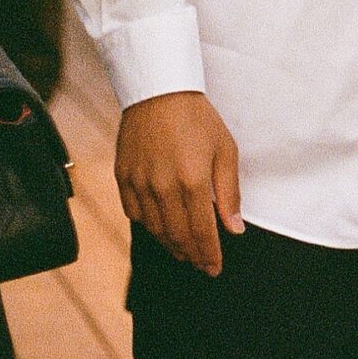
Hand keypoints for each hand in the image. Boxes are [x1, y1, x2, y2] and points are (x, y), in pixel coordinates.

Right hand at [116, 91, 243, 276]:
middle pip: (177, 236)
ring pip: (154, 229)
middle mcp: (163, 187)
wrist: (158, 90)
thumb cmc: (197, 118)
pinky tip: (159, 229)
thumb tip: (234, 229)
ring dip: (170, 245)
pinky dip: (148, 226)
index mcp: (192, 182)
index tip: (214, 268)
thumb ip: (229, 193)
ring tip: (183, 251)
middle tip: (201, 265)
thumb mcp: (225, 151)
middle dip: (192, 255)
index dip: (209, 255)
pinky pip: (133, 213)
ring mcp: (139, 183)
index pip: (202, 232)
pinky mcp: (123, 176)